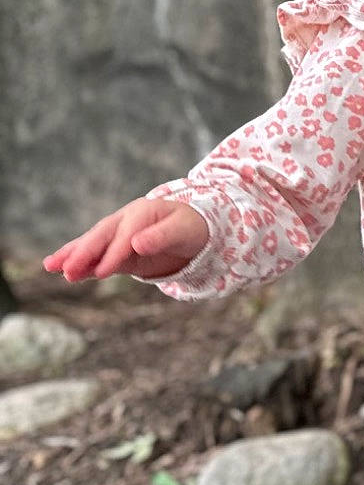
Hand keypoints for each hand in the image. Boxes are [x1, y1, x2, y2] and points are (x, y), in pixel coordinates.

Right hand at [43, 199, 210, 282]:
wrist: (192, 229)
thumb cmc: (191, 227)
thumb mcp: (184, 230)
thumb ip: (162, 236)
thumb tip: (138, 243)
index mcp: (143, 212)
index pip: (126, 236)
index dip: (114, 254)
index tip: (103, 272)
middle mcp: (125, 221)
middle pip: (101, 237)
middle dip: (83, 254)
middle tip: (66, 271)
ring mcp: (118, 235)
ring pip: (92, 244)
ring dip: (72, 256)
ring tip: (50, 267)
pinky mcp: (117, 251)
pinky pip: (96, 257)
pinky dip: (81, 263)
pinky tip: (62, 270)